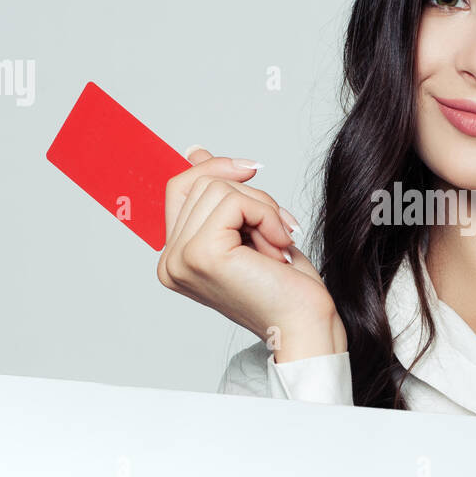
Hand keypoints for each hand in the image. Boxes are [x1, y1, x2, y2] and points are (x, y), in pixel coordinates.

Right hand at [156, 148, 347, 362]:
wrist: (306, 325)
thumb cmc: (286, 287)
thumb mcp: (250, 229)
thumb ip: (219, 196)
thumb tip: (195, 151)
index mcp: (175, 259)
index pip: (180, 188)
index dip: (216, 168)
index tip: (251, 167)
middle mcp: (169, 262)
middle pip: (200, 183)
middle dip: (251, 197)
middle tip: (279, 231)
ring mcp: (180, 260)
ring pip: (219, 189)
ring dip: (262, 209)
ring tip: (277, 245)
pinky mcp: (201, 255)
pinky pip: (234, 201)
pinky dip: (267, 215)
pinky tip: (278, 248)